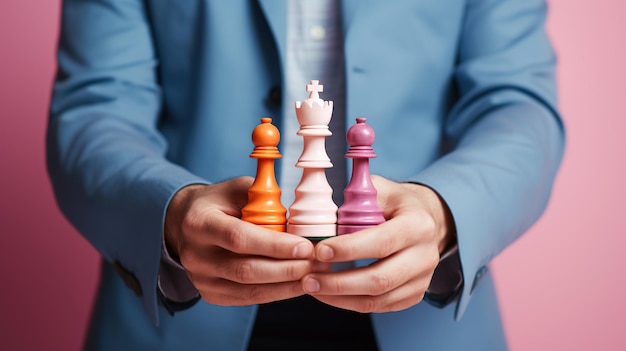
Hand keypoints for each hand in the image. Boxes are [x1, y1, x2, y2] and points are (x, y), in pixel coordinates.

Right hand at [164, 177, 322, 305]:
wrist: (188, 223)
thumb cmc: (221, 202)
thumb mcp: (240, 189)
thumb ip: (265, 200)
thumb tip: (300, 217)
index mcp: (199, 222)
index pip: (239, 238)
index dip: (274, 246)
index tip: (305, 247)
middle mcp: (195, 255)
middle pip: (246, 270)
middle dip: (287, 269)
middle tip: (316, 263)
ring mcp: (201, 279)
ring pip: (249, 290)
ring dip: (287, 285)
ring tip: (314, 275)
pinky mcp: (211, 294)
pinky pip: (248, 299)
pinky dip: (277, 293)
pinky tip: (297, 284)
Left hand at [301, 175, 455, 312]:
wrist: (427, 219)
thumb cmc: (396, 203)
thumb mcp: (379, 190)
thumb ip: (355, 201)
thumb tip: (322, 217)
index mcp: (417, 225)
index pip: (381, 242)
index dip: (348, 250)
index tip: (319, 251)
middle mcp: (425, 256)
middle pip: (380, 279)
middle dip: (338, 282)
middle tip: (308, 278)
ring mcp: (422, 279)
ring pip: (378, 299)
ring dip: (340, 297)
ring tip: (312, 287)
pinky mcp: (414, 294)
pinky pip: (380, 306)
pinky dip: (351, 303)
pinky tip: (329, 294)